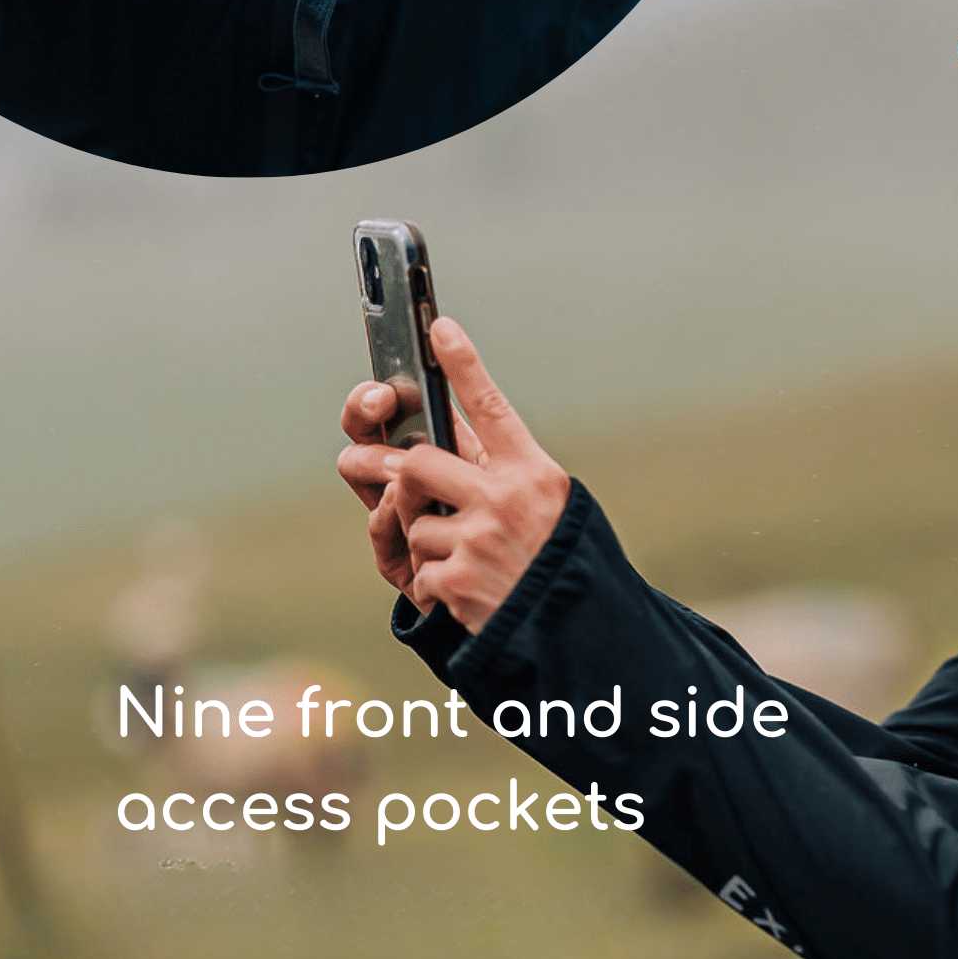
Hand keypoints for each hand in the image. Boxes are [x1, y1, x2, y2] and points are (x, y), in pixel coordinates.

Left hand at [337, 319, 569, 632]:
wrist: (579, 631)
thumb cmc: (561, 561)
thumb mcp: (551, 506)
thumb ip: (504, 474)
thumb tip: (445, 444)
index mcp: (535, 473)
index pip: (492, 407)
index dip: (464, 365)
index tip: (440, 327)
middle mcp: (507, 498)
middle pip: (420, 463)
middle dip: (393, 472)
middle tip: (379, 471)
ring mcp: (479, 539)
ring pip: (416, 523)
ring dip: (429, 544)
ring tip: (469, 562)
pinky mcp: (457, 579)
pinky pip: (420, 569)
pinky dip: (437, 583)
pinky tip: (470, 593)